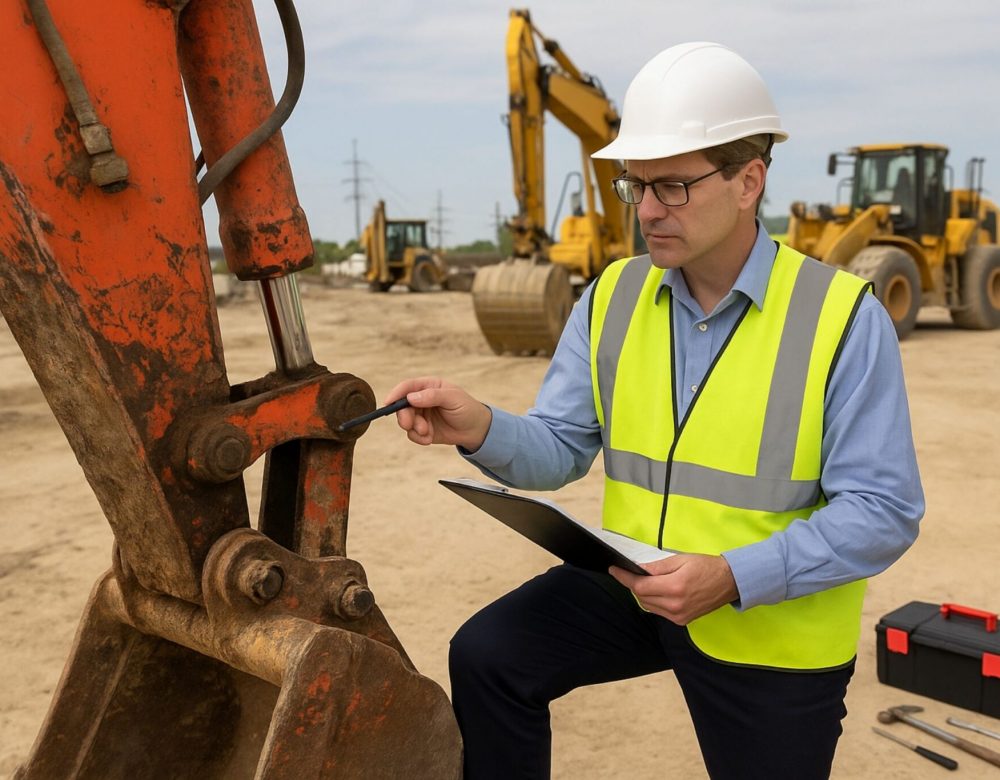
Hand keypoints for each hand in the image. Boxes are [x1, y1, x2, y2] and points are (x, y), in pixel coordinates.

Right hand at [383, 376, 491, 450]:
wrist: (476, 430)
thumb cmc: (467, 408)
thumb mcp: (453, 398)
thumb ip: (432, 396)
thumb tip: (411, 397)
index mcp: (428, 386)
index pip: (407, 387)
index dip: (396, 393)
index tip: (389, 403)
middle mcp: (421, 400)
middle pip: (402, 406)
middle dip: (404, 416)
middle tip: (408, 425)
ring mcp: (421, 415)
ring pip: (405, 421)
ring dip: (414, 429)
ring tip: (427, 432)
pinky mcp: (422, 429)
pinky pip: (412, 434)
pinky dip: (418, 438)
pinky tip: (430, 438)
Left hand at [609, 553, 738, 624]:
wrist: (729, 582)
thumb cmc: (706, 567)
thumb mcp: (680, 559)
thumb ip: (657, 566)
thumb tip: (638, 569)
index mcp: (675, 588)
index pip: (640, 586)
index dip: (624, 578)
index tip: (614, 570)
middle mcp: (675, 606)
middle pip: (642, 597)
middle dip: (632, 584)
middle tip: (628, 572)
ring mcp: (679, 616)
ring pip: (648, 605)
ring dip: (642, 593)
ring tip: (642, 580)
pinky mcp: (682, 621)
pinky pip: (659, 611)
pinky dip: (653, 601)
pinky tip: (655, 591)